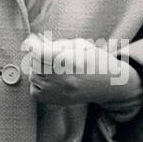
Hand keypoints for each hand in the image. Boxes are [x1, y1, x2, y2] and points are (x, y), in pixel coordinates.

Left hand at [22, 34, 142, 108]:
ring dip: (38, 68)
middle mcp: (63, 80)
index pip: (38, 53)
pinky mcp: (56, 102)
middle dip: (37, 55)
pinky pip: (35, 89)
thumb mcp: (79, 45)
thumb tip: (33, 42)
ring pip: (32, 75)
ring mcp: (59, 93)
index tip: (32, 40)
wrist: (110, 84)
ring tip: (52, 65)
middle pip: (34, 63)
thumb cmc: (95, 60)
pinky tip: (51, 78)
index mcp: (70, 62)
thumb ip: (55, 43)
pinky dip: (38, 82)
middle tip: (46, 53)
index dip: (32, 44)